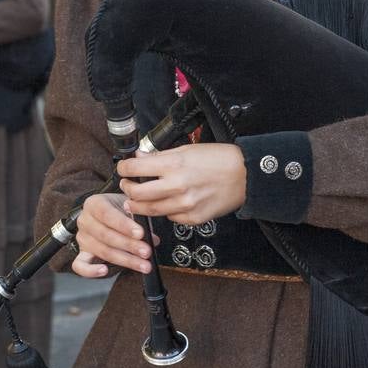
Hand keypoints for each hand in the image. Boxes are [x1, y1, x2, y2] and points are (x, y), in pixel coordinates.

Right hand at [72, 193, 157, 277]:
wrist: (110, 213)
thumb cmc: (122, 210)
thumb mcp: (131, 207)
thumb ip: (140, 219)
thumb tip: (152, 239)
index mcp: (94, 204)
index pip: (107, 214)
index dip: (124, 225)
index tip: (141, 233)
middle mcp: (85, 220)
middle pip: (105, 235)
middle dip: (129, 245)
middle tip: (146, 252)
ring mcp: (82, 238)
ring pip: (102, 251)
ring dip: (124, 260)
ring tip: (143, 265)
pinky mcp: (82, 254)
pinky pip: (80, 265)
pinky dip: (91, 270)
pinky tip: (104, 271)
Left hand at [118, 143, 246, 225]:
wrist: (245, 176)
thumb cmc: (218, 158)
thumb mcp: (186, 149)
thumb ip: (160, 156)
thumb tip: (139, 157)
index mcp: (173, 164)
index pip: (135, 168)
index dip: (123, 169)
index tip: (123, 169)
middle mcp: (177, 186)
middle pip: (137, 194)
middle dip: (127, 190)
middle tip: (126, 186)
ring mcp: (185, 205)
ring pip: (150, 210)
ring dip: (139, 205)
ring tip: (135, 200)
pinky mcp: (193, 218)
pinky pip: (170, 217)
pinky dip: (164, 211)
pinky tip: (165, 204)